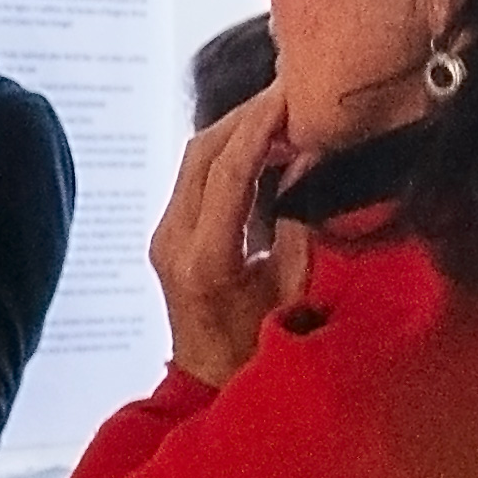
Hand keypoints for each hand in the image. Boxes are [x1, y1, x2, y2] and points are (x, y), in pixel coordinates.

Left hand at [151, 86, 292, 387]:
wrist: (211, 386)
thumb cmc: (262, 350)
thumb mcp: (295, 291)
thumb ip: (302, 226)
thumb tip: (312, 161)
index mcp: (204, 258)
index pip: (230, 170)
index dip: (262, 125)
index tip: (294, 93)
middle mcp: (173, 240)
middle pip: (204, 151)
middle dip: (249, 115)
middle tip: (295, 91)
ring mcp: (164, 235)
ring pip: (196, 158)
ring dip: (240, 129)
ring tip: (287, 111)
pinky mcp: (169, 234)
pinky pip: (197, 177)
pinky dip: (232, 151)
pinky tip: (268, 144)